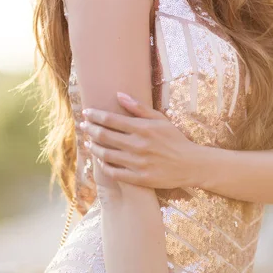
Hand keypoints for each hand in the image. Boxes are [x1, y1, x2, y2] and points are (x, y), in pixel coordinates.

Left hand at [79, 92, 197, 187]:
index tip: (86, 113)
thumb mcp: (160, 119)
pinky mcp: (138, 178)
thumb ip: (139, 107)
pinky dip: (103, 165)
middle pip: (104, 136)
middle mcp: (138, 145)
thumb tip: (119, 94)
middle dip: (90, 129)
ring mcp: (137, 163)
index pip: (110, 119)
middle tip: (82, 126)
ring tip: (88, 142)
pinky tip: (101, 160)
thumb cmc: (174, 139)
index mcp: (142, 128)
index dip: (95, 115)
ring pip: (106, 154)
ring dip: (93, 147)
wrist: (190, 164)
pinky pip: (114, 172)